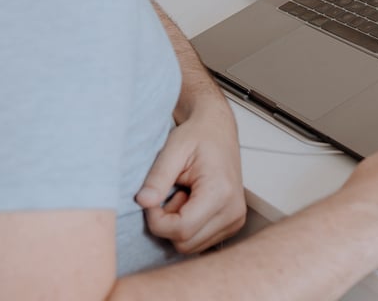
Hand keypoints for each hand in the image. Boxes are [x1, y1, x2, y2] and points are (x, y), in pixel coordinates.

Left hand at [135, 102, 246, 253]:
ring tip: (183, 195)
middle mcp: (233, 211)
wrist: (218, 130)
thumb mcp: (173, 149)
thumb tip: (143, 201)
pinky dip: (188, 226)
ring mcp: (235, 220)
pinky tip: (191, 202)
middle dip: (167, 223)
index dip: (157, 220)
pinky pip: (199, 242)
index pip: (181, 230)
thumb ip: (157, 177)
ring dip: (177, 225)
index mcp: (221, 192)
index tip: (150, 199)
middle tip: (171, 193)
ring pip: (191, 246)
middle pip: (185, 243)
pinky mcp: (232, 224)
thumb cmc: (199, 135)